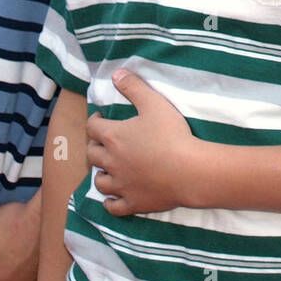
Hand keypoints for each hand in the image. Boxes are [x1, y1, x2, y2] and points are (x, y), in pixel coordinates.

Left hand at [86, 70, 197, 216]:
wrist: (189, 170)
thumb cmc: (172, 135)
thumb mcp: (154, 103)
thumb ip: (133, 87)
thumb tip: (115, 74)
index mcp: (113, 136)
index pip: (92, 127)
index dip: (95, 121)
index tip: (101, 119)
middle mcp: (111, 162)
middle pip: (92, 154)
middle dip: (96, 146)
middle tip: (106, 142)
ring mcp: (120, 185)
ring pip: (99, 181)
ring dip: (101, 174)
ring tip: (109, 169)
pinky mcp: (132, 202)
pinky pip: (113, 206)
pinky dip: (110, 202)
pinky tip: (113, 198)